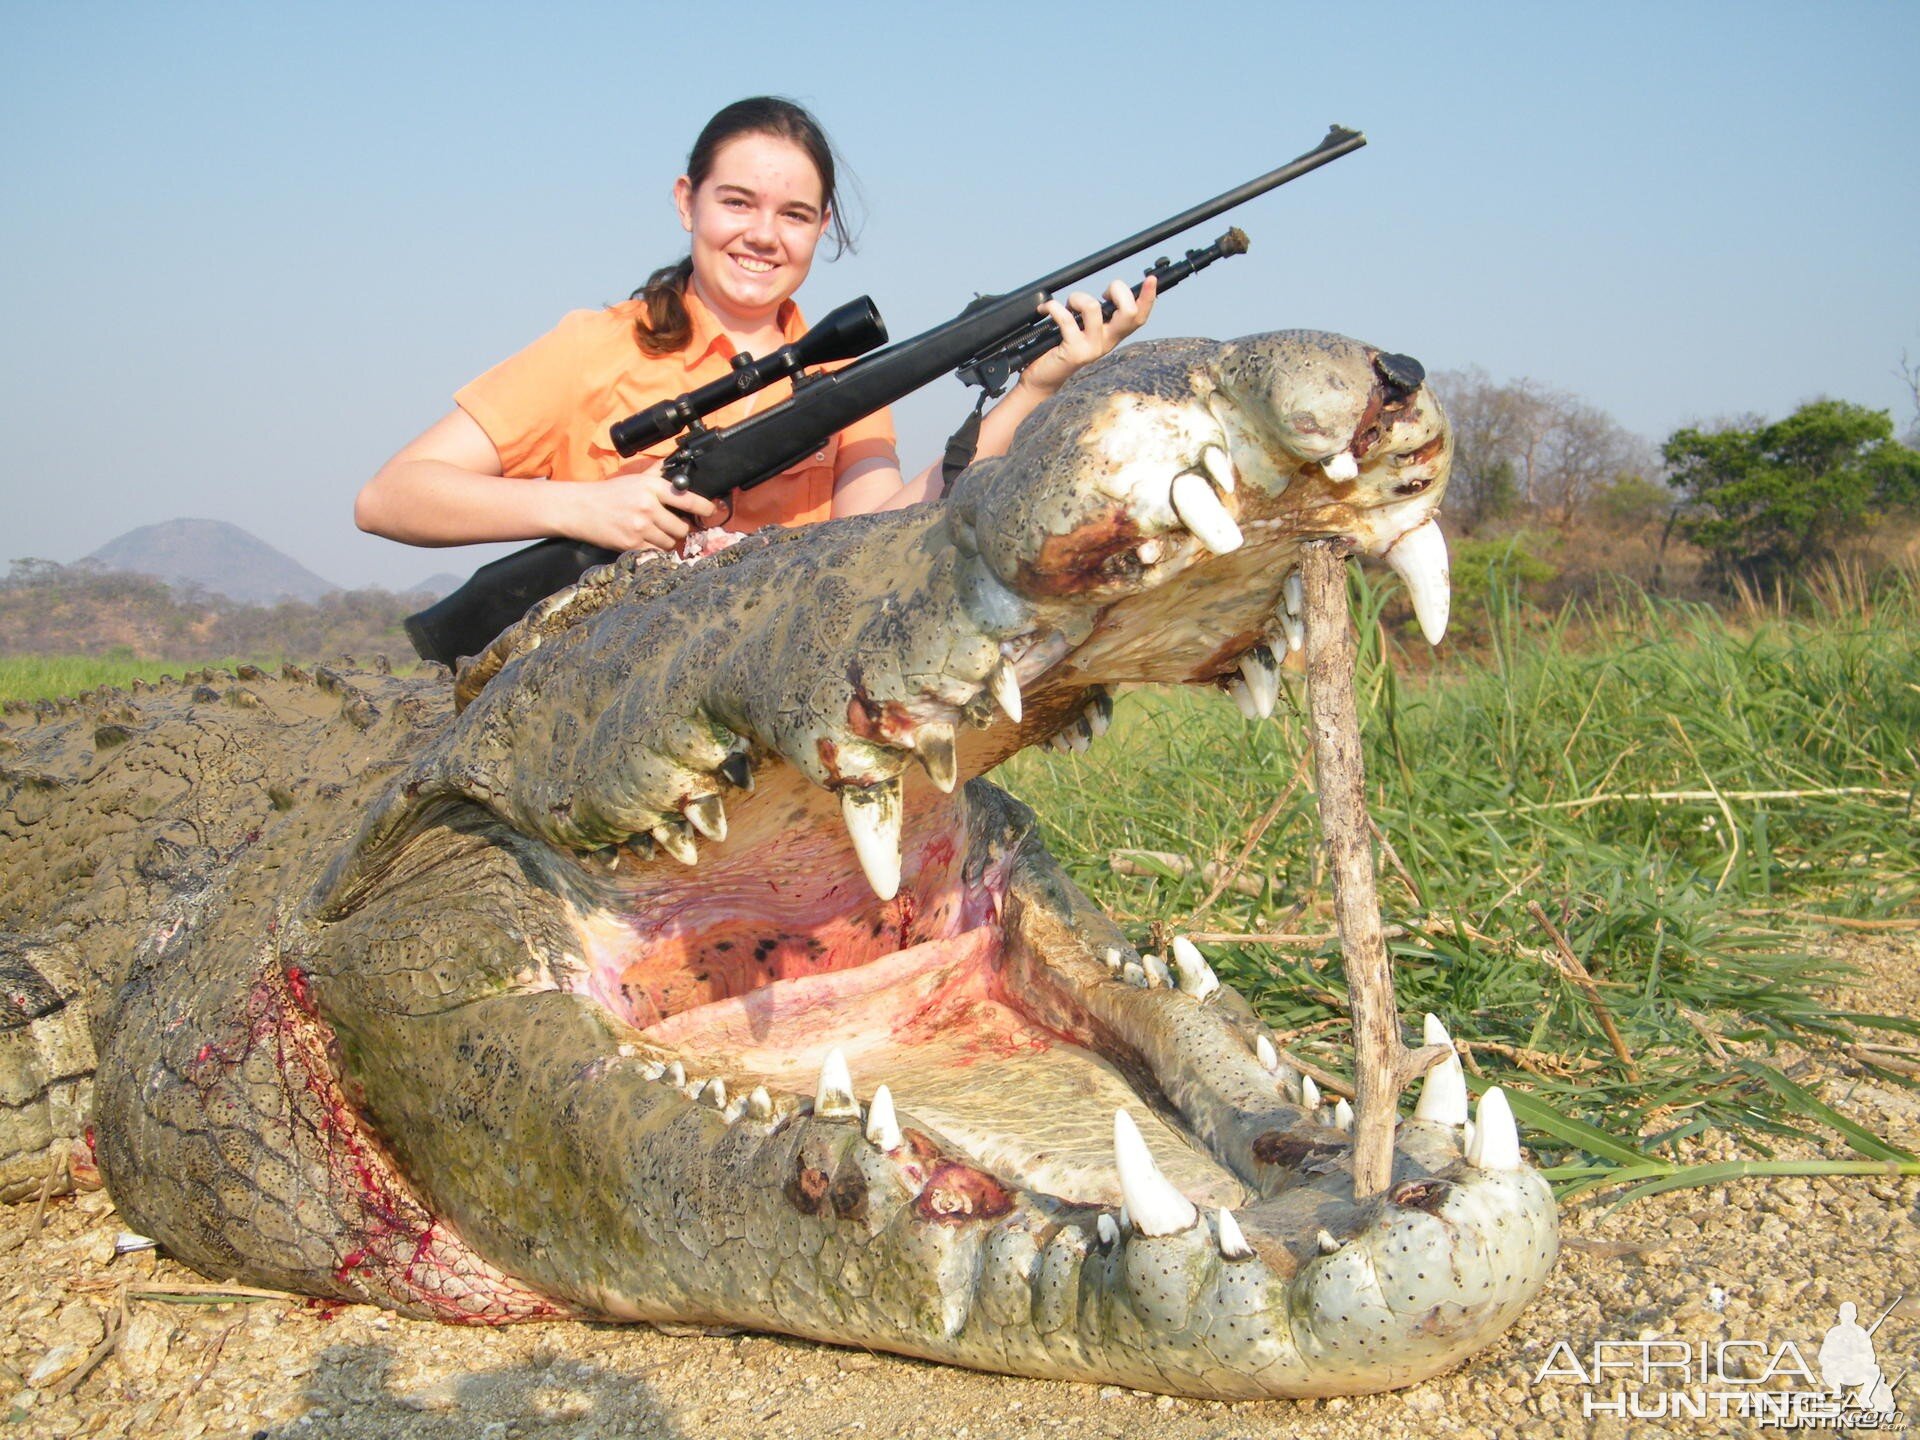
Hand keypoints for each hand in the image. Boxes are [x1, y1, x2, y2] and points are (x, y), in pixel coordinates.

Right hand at [562, 459, 720, 552]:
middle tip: (670, 525)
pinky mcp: (631, 544)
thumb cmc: (608, 493)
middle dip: (679, 529)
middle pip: (682, 527)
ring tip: (654, 532)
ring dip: (666, 540)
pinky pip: (655, 552)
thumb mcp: (635, 479)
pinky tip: (645, 541)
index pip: (688, 499)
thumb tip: (676, 465)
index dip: (705, 508)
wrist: (580, 508)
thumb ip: (657, 474)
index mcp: (651, 487)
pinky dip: (653, 549)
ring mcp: (640, 526)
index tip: (710, 512)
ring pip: (670, 542)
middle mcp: (648, 506)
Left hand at [1017, 274, 1157, 398]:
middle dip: (1118, 290)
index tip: (1151, 279)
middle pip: (1129, 312)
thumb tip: (1096, 294)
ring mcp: (1092, 348)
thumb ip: (1093, 315)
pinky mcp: (1075, 352)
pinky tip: (1045, 310)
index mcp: (1112, 335)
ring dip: (1077, 297)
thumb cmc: (1060, 350)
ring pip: (1093, 307)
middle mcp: (1107, 342)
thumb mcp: (1083, 330)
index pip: (1138, 317)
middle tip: (1103, 293)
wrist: (1043, 379)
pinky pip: (1066, 318)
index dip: (1148, 298)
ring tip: (1068, 306)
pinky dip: (1053, 307)